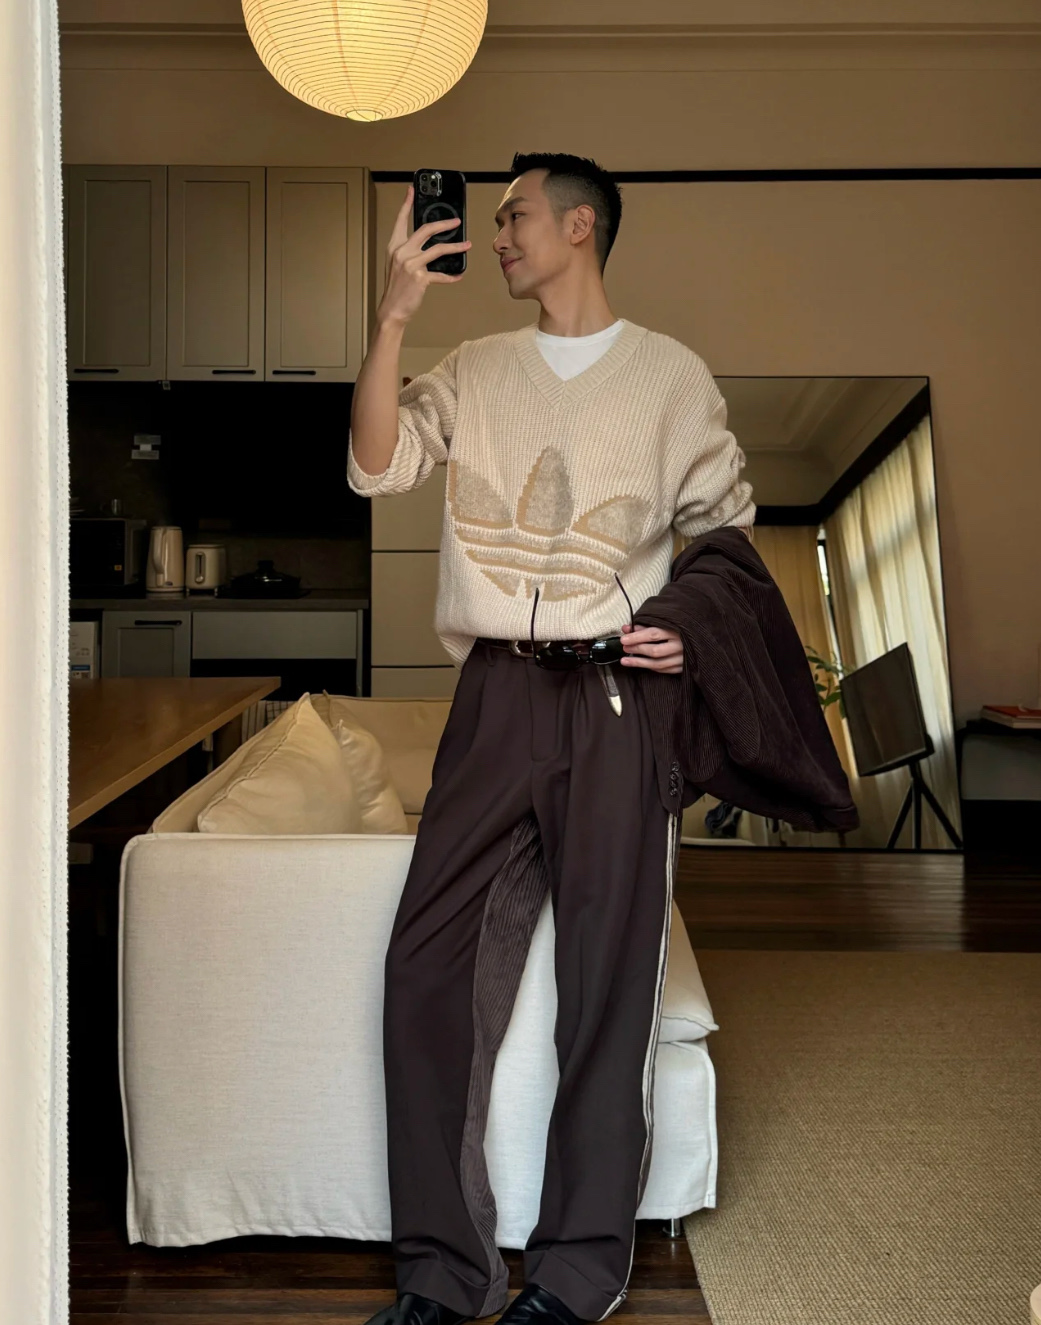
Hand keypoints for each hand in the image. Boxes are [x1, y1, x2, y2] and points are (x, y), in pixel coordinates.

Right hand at [375, 184, 471, 328]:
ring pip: (439, 249)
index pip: (401, 220)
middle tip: (456, 222)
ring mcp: (411, 264)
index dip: (406, 204)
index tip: (411, 190)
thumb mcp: (398, 265)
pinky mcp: (420, 277)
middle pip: (426, 229)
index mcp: (394, 246)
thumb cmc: (397, 288)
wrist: (392, 309)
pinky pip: (441, 274)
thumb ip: (410, 252)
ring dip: (456, 247)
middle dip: (444, 223)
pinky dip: (452, 276)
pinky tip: (459, 275)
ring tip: (467, 245)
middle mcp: (402, 252)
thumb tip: (431, 246)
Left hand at [619, 623, 682, 673]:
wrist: (707, 635)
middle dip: (637, 650)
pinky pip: (665, 670)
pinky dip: (652, 668)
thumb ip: (647, 625)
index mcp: (678, 630)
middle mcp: (681, 645)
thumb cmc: (683, 625)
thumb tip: (627, 628)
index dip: (636, 637)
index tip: (623, 638)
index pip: (653, 634)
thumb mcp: (667, 621)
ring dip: (639, 663)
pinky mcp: (685, 667)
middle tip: (624, 648)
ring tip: (625, 661)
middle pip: (654, 651)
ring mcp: (684, 658)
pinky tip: (642, 665)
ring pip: (658, 664)